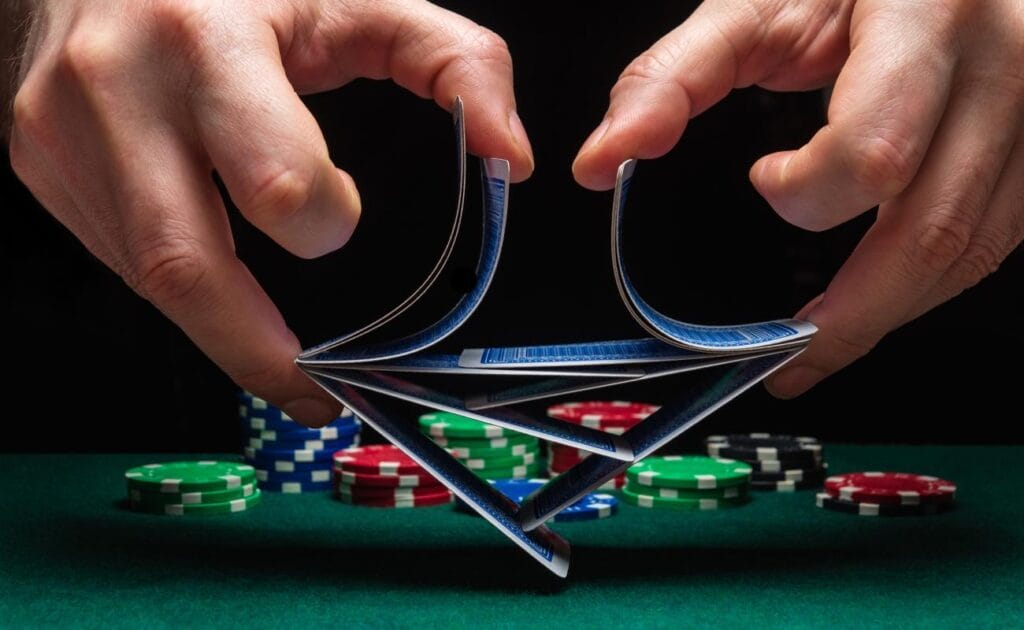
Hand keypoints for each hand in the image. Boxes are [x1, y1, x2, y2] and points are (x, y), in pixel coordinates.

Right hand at [8, 0, 532, 422]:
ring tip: (275, 357)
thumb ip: (454, 62)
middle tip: (314, 392)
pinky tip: (217, 284)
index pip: (275, 184)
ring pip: (151, 280)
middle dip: (258, 351)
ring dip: (221, 331)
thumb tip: (512, 159)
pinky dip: (181, 288)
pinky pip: (123, 258)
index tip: (341, 217)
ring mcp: (64, 135)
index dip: (324, 221)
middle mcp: (119, 90)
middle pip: (188, 267)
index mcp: (209, 41)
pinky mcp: (43, 166)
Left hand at [572, 0, 1023, 396]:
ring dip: (887, 312)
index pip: (876, 149)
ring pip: (968, 250)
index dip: (811, 191)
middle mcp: (1000, 66)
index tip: (765, 182)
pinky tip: (876, 302)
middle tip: (787, 353)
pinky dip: (925, 285)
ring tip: (822, 345)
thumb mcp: (757, 6)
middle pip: (933, 227)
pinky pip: (990, 241)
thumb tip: (602, 162)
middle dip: (852, 312)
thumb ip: (673, 78)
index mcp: (926, 17)